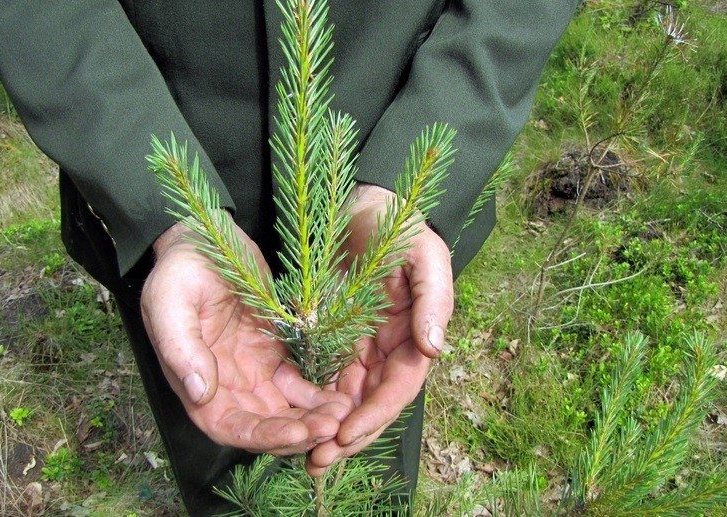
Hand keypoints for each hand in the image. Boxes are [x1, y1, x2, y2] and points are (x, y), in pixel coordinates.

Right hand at [141, 214, 353, 454]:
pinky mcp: (275, 355)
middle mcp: (227, 387)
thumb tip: (199, 393)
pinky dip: (318, 396)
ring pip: (286, 411)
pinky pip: (299, 386)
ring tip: (342, 415)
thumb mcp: (169, 302)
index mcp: (196, 383)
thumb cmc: (180, 271)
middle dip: (298, 433)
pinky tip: (341, 398)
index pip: (229, 427)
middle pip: (264, 426)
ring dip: (312, 419)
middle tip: (333, 427)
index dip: (262, 436)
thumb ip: (181, 348)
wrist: (204, 240)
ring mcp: (254, 373)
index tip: (296, 433)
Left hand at [307, 185, 453, 474]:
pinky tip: (291, 419)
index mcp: (414, 334)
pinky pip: (324, 378)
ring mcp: (361, 346)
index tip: (348, 434)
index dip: (377, 413)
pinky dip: (312, 402)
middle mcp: (389, 348)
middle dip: (349, 435)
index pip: (399, 386)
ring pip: (347, 399)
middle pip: (372, 403)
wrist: (361, 203)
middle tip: (318, 461)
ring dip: (329, 429)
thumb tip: (435, 348)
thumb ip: (434, 298)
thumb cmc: (397, 225)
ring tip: (304, 456)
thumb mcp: (424, 253)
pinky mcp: (334, 339)